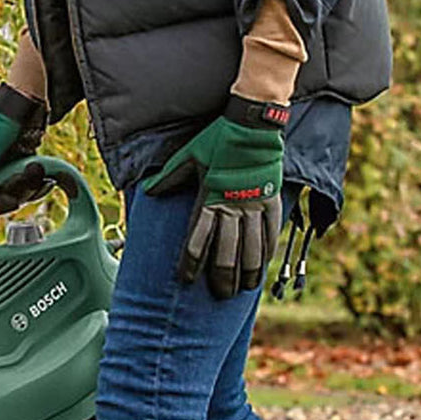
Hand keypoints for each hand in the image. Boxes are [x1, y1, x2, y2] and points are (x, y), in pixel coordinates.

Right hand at [0, 83, 47, 212]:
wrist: (27, 106)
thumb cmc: (2, 127)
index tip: (13, 201)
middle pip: (0, 199)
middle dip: (18, 191)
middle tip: (30, 175)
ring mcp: (2, 171)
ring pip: (17, 194)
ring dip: (31, 186)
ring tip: (39, 168)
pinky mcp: (19, 168)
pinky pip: (29, 187)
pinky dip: (39, 185)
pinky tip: (48, 179)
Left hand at [143, 97, 287, 298]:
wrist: (253, 124)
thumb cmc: (218, 140)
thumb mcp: (189, 156)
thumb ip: (169, 178)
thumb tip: (149, 192)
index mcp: (209, 199)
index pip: (197, 240)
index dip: (191, 263)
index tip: (186, 280)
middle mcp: (232, 207)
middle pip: (226, 253)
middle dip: (221, 278)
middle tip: (219, 295)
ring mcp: (255, 206)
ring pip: (252, 250)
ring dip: (247, 274)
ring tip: (242, 290)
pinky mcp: (272, 201)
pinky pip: (271, 235)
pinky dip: (267, 255)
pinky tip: (263, 270)